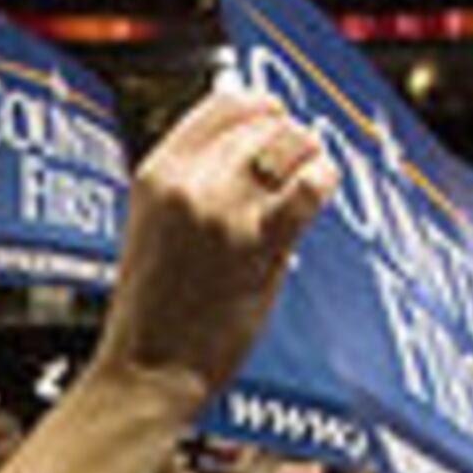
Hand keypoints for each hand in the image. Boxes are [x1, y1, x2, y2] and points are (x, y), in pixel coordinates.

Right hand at [86, 90, 334, 417]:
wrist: (150, 369)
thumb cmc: (153, 310)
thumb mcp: (154, 225)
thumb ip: (191, 180)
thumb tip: (243, 137)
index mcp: (156, 175)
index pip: (221, 103)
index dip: (258, 105)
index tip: (273, 116)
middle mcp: (189, 184)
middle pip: (261, 122)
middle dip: (287, 134)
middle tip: (296, 157)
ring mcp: (225, 211)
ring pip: (290, 144)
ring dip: (310, 152)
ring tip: (310, 172)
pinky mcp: (259, 242)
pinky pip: (309, 185)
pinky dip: (322, 179)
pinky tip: (319, 189)